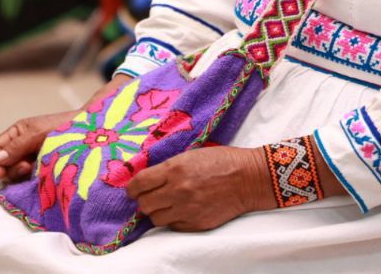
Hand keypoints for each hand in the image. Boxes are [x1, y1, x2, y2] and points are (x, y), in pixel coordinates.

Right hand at [0, 110, 80, 182]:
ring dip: (22, 176)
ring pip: (14, 175)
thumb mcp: (38, 132)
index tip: (2, 173)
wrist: (90, 132)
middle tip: (28, 167)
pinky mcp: (41, 171)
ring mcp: (31, 160)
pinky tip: (42, 175)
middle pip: (2, 166)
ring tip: (37, 169)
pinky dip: (31, 180)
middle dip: (11, 170)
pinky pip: (28, 180)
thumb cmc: (65, 126)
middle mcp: (21, 147)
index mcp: (17, 133)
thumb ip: (17, 145)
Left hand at [126, 146, 270, 230]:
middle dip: (144, 200)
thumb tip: (148, 179)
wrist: (248, 179)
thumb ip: (169, 168)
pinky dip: (173, 219)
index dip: (132, 188)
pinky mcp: (195, 223)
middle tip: (150, 196)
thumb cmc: (222, 161)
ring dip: (158, 211)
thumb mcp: (191, 155)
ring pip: (156, 218)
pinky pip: (173, 226)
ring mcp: (187, 209)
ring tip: (167, 204)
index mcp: (175, 169)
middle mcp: (178, 190)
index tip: (133, 190)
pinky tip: (182, 210)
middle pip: (144, 204)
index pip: (139, 183)